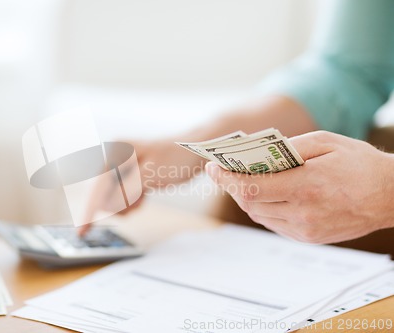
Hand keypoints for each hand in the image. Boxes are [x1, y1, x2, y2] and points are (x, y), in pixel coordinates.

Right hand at [79, 138, 203, 234]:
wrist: (197, 150)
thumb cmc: (176, 157)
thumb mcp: (150, 176)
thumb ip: (126, 190)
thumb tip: (105, 204)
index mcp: (115, 152)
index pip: (98, 188)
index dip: (89, 211)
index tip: (82, 232)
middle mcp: (115, 157)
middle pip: (104, 194)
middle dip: (118, 204)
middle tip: (139, 200)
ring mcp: (123, 165)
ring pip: (115, 196)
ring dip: (127, 203)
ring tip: (144, 196)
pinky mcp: (131, 173)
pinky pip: (124, 194)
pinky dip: (133, 200)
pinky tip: (144, 196)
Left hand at [205, 131, 393, 243]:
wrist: (391, 196)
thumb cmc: (360, 165)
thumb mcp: (326, 142)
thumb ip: (288, 148)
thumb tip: (258, 154)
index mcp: (306, 186)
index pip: (251, 188)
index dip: (226, 178)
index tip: (213, 167)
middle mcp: (303, 213)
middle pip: (250, 203)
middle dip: (232, 186)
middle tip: (224, 171)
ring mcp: (305, 230)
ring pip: (259, 215)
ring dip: (246, 198)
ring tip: (243, 180)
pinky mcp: (308, 238)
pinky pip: (273, 224)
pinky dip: (263, 208)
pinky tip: (266, 194)